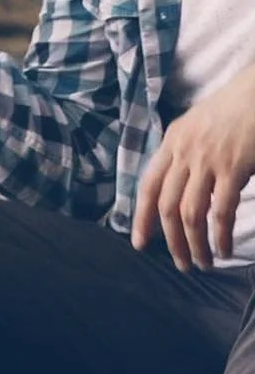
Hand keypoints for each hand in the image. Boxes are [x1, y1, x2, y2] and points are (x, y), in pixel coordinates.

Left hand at [133, 72, 254, 270]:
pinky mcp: (232, 168)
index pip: (148, 185)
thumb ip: (185, 154)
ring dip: (195, 244)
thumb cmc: (233, 110)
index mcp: (172, 141)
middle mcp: (183, 152)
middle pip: (167, 207)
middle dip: (170, 241)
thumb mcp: (196, 126)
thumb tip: (180, 188)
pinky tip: (224, 249)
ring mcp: (207, 160)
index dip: (141, 217)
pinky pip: (220, 212)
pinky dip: (220, 236)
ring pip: (190, 214)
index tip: (140, 243)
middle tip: (181, 263)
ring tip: (203, 263)